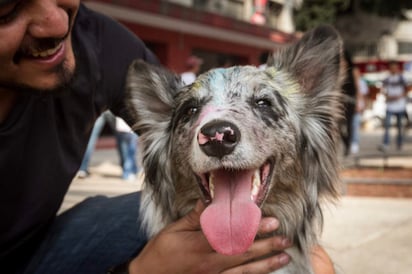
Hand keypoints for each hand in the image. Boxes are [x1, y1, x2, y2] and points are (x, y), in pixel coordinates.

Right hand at [129, 200, 290, 273]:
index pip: (232, 235)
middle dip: (266, 246)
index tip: (270, 221)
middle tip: (285, 238)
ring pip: (244, 271)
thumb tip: (212, 202)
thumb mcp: (173, 231)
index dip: (253, 229)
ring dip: (266, 264)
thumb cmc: (160, 253)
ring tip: (284, 257)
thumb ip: (195, 218)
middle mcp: (209, 263)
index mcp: (199, 246)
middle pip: (242, 253)